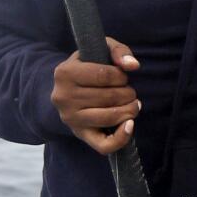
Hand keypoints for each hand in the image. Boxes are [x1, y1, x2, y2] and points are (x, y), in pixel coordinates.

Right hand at [51, 36, 140, 154]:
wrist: (68, 90)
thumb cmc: (88, 67)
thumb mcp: (100, 51)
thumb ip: (118, 51)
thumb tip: (133, 65)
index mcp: (64, 72)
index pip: (103, 75)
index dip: (121, 76)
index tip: (122, 77)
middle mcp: (63, 97)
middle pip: (108, 97)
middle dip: (127, 93)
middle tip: (129, 92)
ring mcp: (70, 118)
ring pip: (108, 118)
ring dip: (129, 111)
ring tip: (132, 104)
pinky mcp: (80, 135)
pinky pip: (104, 145)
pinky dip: (122, 138)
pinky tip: (130, 125)